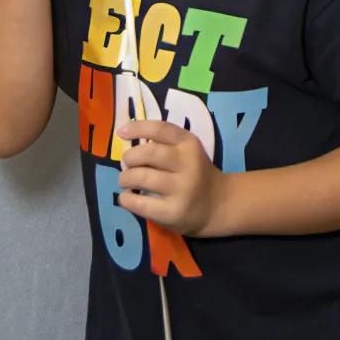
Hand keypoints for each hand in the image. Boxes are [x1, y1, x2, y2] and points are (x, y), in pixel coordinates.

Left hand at [117, 120, 224, 236]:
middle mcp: (188, 164)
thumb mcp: (188, 151)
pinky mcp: (172, 212)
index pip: (160, 129)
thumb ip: (165, 143)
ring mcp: (181, 190)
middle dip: (130, 157)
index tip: (121, 132)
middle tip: (126, 164)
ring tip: (126, 181)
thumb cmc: (195, 173)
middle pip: (149, 153)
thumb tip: (127, 137)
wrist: (218, 204)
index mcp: (190, 144)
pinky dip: (126, 199)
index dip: (137, 128)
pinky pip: (140, 204)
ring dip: (125, 178)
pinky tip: (127, 197)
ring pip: (142, 177)